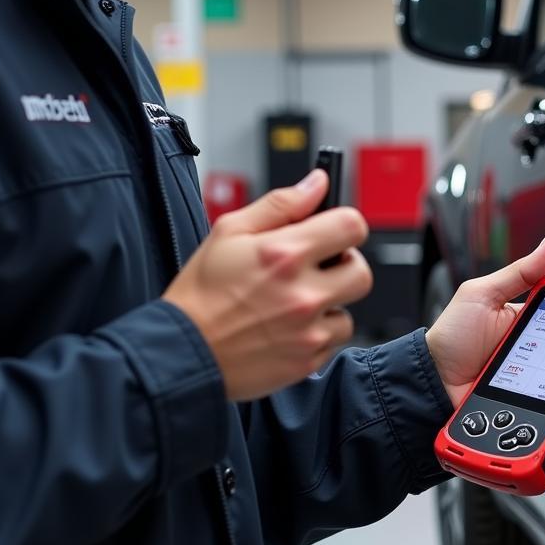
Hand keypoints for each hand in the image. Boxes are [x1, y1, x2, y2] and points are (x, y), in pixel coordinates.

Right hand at [163, 170, 372, 400]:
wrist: (182, 352)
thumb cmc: (200, 294)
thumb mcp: (230, 232)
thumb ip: (281, 204)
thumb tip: (317, 183)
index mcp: (285, 254)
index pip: (352, 226)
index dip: (344, 225)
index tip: (333, 232)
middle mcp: (303, 294)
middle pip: (361, 272)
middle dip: (343, 267)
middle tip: (316, 270)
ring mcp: (308, 331)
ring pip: (349, 311)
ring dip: (329, 305)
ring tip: (294, 304)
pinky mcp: (307, 361)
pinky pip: (332, 341)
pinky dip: (316, 335)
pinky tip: (287, 328)